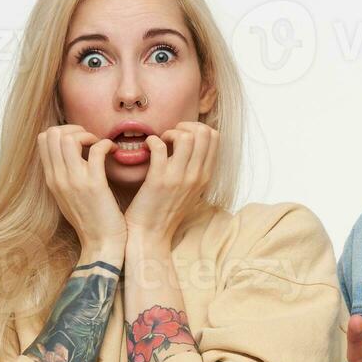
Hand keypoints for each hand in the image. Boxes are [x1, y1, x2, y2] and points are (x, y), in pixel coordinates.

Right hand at [36, 125, 125, 255]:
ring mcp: (74, 181)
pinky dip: (106, 144)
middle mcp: (58, 178)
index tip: (80, 141)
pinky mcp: (94, 185)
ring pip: (69, 138)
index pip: (43, 139)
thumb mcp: (67, 198)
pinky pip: (96, 150)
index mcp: (51, 180)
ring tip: (101, 145)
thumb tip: (68, 156)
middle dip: (74, 129)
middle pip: (53, 133)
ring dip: (88, 135)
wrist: (101, 244)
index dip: (63, 132)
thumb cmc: (90, 221)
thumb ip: (64, 177)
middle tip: (91, 140)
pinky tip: (114, 152)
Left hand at [123, 121, 216, 247]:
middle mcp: (197, 176)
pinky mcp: (159, 180)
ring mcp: (179, 178)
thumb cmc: (166, 211)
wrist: (150, 235)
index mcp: (206, 177)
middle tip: (171, 136)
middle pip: (204, 132)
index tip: (181, 137)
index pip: (215, 137)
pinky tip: (147, 149)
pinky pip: (160, 146)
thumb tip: (191, 146)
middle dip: (185, 126)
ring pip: (186, 136)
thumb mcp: (190, 191)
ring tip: (161, 142)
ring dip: (170, 132)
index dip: (197, 128)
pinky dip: (152, 141)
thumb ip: (194, 170)